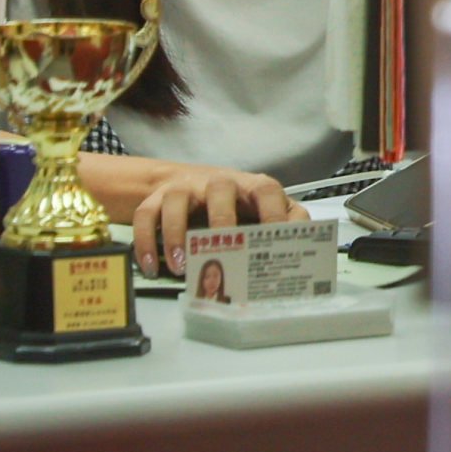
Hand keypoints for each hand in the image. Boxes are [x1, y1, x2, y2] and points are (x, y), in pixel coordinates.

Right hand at [120, 162, 296, 277]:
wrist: (188, 183)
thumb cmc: (235, 206)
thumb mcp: (261, 214)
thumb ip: (284, 228)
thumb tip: (304, 257)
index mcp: (251, 187)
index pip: (267, 191)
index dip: (274, 213)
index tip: (276, 238)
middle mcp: (218, 182)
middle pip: (220, 189)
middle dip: (222, 219)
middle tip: (222, 251)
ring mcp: (185, 188)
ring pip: (176, 202)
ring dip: (176, 234)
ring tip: (180, 268)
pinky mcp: (157, 198)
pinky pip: (146, 216)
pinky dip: (146, 243)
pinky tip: (153, 268)